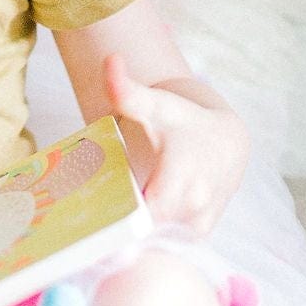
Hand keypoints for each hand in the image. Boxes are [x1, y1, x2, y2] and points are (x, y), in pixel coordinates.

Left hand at [101, 52, 249, 235]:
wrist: (225, 141)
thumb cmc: (183, 121)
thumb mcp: (155, 104)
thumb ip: (127, 88)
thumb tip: (111, 60)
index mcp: (183, 176)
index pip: (148, 215)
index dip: (121, 225)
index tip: (90, 230)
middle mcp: (195, 205)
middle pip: (147, 235)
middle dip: (117, 237)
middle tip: (79, 239)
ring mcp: (199, 224)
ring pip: (157, 243)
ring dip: (131, 241)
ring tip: (96, 239)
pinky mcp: (198, 234)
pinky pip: (166, 245)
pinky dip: (147, 243)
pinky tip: (121, 239)